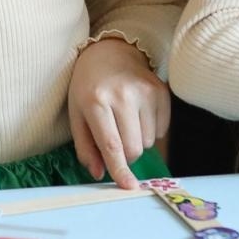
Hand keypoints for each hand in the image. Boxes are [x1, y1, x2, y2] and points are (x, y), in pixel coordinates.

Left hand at [69, 37, 170, 187]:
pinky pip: (162, 129)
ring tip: (126, 120)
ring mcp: (145, 91)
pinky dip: (152, 129)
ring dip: (138, 139)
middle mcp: (123, 95)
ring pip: (149, 141)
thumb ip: (85, 147)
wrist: (110, 52)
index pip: (111, 145)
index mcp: (96, 101)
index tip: (129, 187)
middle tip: (116, 136)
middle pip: (134, 148)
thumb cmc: (89, 87)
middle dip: (126, 152)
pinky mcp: (161, 90)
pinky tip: (139, 113)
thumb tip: (100, 173)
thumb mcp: (76, 114)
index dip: (120, 169)